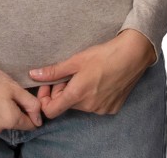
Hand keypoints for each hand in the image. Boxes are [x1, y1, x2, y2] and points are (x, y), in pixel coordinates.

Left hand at [28, 29, 157, 118]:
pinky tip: (97, 79)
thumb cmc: (103, 55)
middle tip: (68, 73)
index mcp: (78, 95)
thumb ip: (54, 71)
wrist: (132, 55)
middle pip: (66, 105)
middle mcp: (89, 107)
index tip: (49, 84)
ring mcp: (102, 109)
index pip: (51, 111)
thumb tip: (34, 75)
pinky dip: (91, 95)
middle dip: (62, 91)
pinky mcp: (112, 108)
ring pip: (80, 105)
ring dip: (77, 92)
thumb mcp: (76, 60)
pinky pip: (95, 105)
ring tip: (84, 74)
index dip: (45, 98)